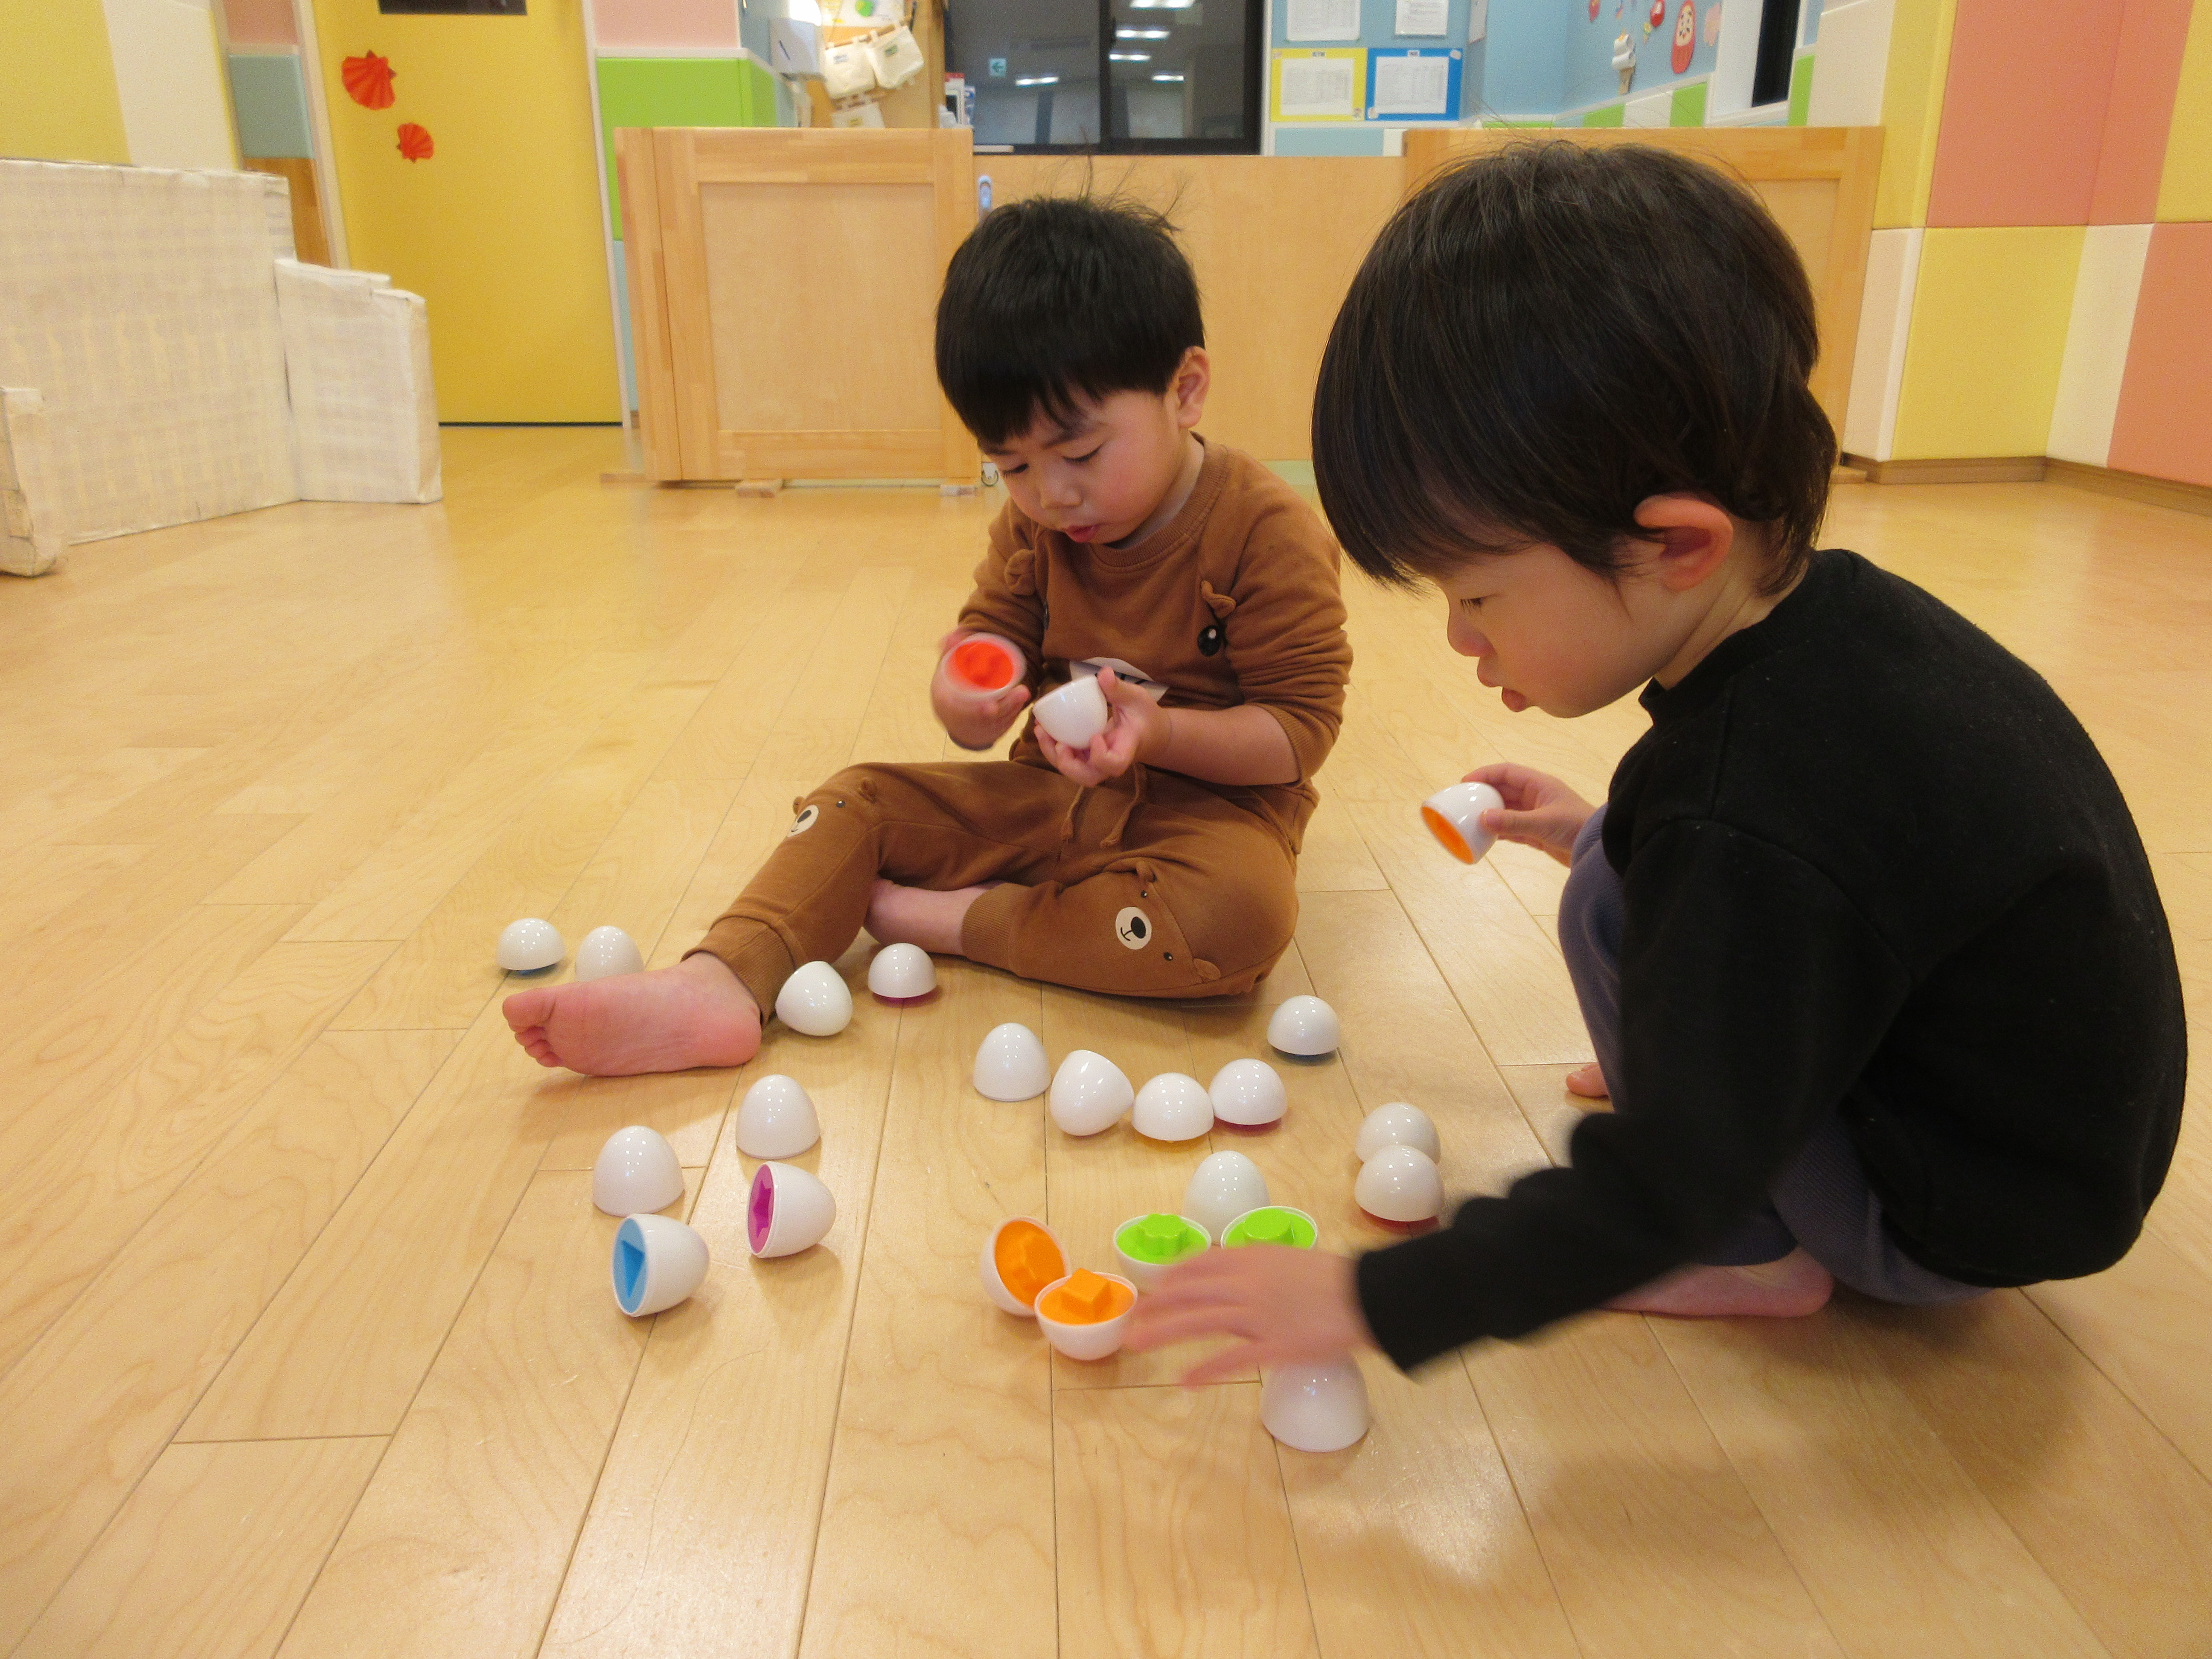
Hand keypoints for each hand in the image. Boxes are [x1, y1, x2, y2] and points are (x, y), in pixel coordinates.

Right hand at [933, 630, 1030, 750]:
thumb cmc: (949, 690)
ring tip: (1023, 692)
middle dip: (1004, 707)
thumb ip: (950, 652)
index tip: (991, 706)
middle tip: (1021, 691)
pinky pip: (1002, 724)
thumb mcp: (945, 672)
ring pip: (998, 721)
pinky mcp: (990, 733)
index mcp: (947, 707)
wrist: (952, 718)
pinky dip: (1012, 713)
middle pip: (986, 718)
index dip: (977, 712)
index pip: (961, 713)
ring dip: (1013, 707)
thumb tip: (955, 634)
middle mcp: (963, 722)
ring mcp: (977, 729)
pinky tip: (1021, 701)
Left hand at [1035, 667, 1168, 785]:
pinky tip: (1043, 729)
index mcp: (1126, 750)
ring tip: (1041, 731)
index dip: (1101, 757)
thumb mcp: (1136, 699)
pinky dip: (1052, 747)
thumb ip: (1119, 688)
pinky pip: (1067, 759)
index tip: (1095, 736)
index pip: (1114, 764)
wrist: (1149, 732)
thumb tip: (1103, 672)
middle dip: (1068, 764)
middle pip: (1088, 777)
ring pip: (1073, 771)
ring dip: (1054, 755)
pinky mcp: (1086, 757)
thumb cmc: (1144, 715)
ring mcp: (1096, 762)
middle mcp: (1109, 763)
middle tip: (1059, 743)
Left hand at [1123, 1245, 1371, 1384]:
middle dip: (1155, 1305)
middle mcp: (1246, 1283)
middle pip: (1188, 1292)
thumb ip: (1256, 1265)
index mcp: (1252, 1259)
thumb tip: (1231, 1272)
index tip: (1155, 1288)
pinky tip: (1184, 1381)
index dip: (1171, 1277)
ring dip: (1163, 1332)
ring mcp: (1257, 1315)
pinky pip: (1231, 1359)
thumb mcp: (1287, 1258)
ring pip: (1198, 1321)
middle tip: (1131, 1320)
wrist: (1366, 1295)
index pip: (1199, 1263)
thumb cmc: (1333, 1278)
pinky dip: (1205, 1371)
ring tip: (1137, 1344)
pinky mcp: (1272, 1345)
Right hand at [1464, 762, 1596, 866]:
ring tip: (1469, 820)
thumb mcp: (1543, 823)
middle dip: (1483, 795)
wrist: (1599, 848)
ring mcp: (1535, 815)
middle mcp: (1535, 797)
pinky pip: (1511, 828)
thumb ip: (1513, 821)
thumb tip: (1482, 818)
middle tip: (1462, 803)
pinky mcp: (1537, 833)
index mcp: (1538, 784)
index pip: (1506, 772)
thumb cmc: (1575, 827)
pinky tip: (1485, 836)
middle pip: (1503, 790)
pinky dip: (1498, 831)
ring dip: (1489, 814)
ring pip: (1506, 810)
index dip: (1485, 774)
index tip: (1465, 783)